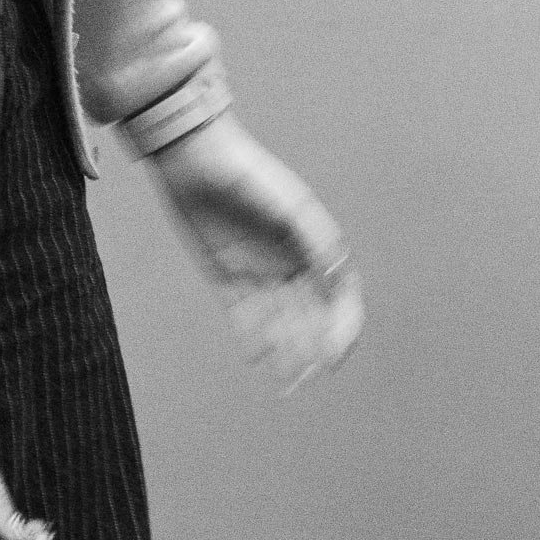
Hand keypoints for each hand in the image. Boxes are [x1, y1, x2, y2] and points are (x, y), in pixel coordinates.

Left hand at [150, 114, 363, 390]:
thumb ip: (317, 240)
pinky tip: (256, 356)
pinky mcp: (228, 277)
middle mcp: (292, 263)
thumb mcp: (290, 205)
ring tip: (286, 380)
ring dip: (287, 351)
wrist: (196, 159)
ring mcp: (260, 272)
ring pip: (280, 322)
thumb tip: (338, 279)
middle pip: (312, 318)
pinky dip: (253, 337)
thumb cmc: (249, 174)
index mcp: (315, 246)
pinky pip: (245, 315)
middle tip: (307, 377)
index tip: (335, 355)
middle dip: (313, 350)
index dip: (343, 328)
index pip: (341, 297)